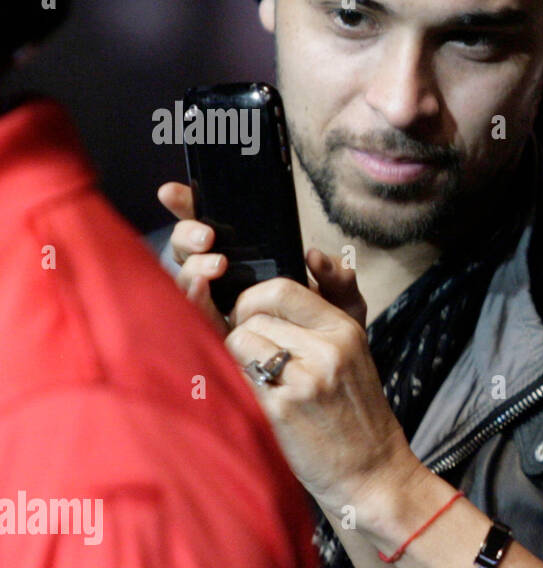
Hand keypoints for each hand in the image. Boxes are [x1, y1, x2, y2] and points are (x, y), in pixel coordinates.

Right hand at [156, 183, 366, 332]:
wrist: (334, 375)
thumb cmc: (334, 330)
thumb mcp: (344, 299)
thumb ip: (339, 275)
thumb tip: (315, 256)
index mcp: (251, 261)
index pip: (212, 226)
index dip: (188, 206)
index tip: (173, 192)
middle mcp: (225, 280)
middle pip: (188, 251)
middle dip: (187, 235)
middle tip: (208, 234)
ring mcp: (218, 307)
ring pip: (186, 279)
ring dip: (193, 266)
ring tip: (216, 262)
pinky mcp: (217, 335)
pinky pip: (196, 315)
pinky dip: (195, 298)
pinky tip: (203, 285)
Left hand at [224, 274, 416, 521]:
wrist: (372, 474)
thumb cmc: (355, 416)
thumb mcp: (351, 356)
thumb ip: (320, 316)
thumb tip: (290, 273)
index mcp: (344, 330)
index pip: (282, 287)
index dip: (254, 300)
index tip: (251, 319)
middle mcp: (328, 348)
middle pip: (254, 313)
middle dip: (241, 330)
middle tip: (252, 356)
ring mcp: (305, 378)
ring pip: (239, 340)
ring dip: (236, 359)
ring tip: (258, 382)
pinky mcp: (281, 408)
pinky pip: (235, 373)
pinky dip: (234, 382)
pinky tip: (253, 400)